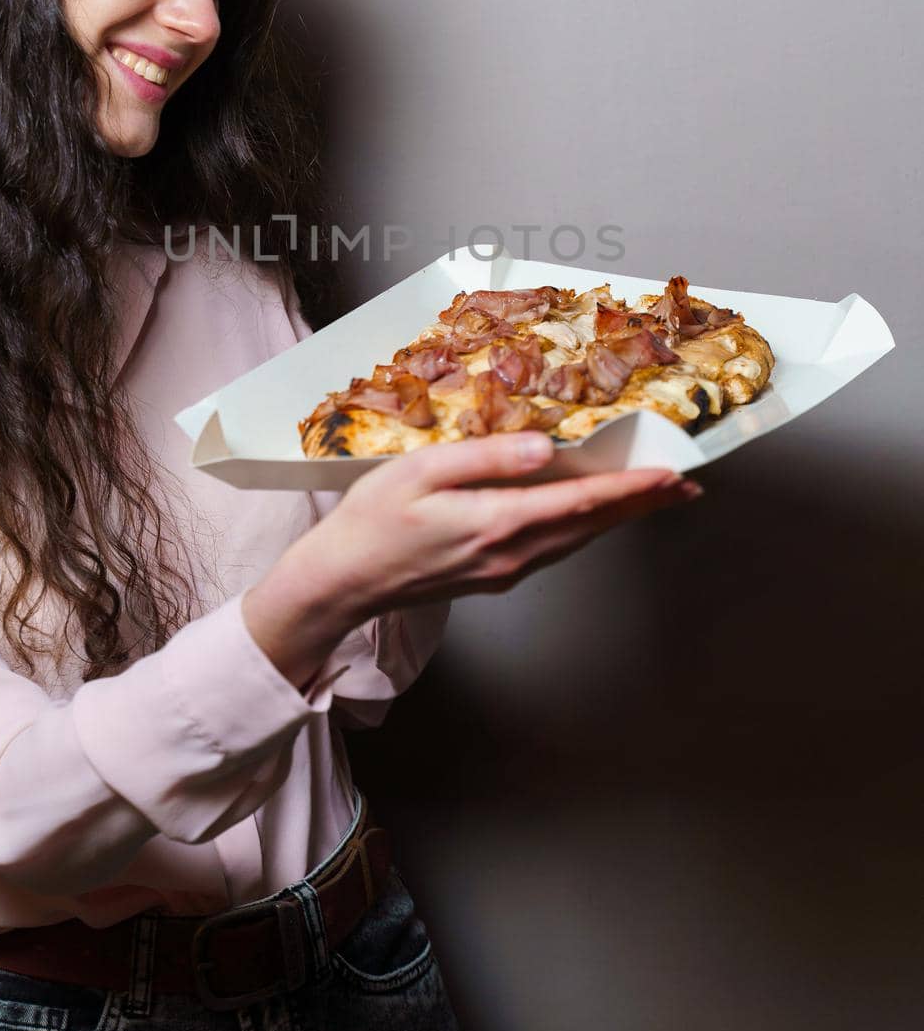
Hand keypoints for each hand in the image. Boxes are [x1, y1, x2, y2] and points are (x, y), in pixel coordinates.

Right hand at [242, 433, 699, 690]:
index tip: (674, 473)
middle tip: (688, 485)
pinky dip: (584, 526)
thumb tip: (546, 449)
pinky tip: (591, 513)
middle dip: (643, 504)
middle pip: (592, 524)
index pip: (582, 501)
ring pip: (577, 539)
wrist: (342, 582)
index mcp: (496, 522)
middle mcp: (511, 553)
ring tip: (654, 497)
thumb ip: (487, 458)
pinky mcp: (494, 576)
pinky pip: (555, 546)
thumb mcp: (420, 471)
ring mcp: (505, 570)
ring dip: (618, 516)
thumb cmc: (371, 520)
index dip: (633, 487)